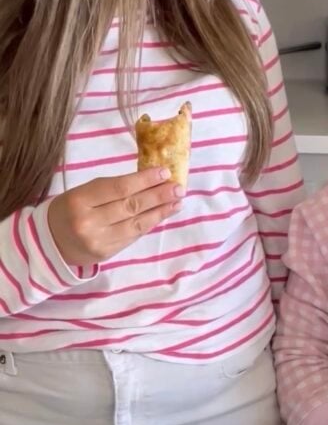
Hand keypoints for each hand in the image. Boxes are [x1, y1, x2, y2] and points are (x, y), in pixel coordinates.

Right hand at [48, 167, 183, 266]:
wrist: (51, 241)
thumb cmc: (71, 209)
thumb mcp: (84, 192)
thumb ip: (112, 187)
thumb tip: (149, 179)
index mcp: (80, 200)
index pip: (119, 188)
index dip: (145, 180)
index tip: (164, 172)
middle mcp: (89, 222)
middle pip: (131, 206)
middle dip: (158, 195)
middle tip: (178, 187)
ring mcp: (99, 241)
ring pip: (136, 224)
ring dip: (160, 211)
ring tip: (177, 201)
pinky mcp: (107, 253)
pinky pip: (134, 236)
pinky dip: (150, 223)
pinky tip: (163, 214)